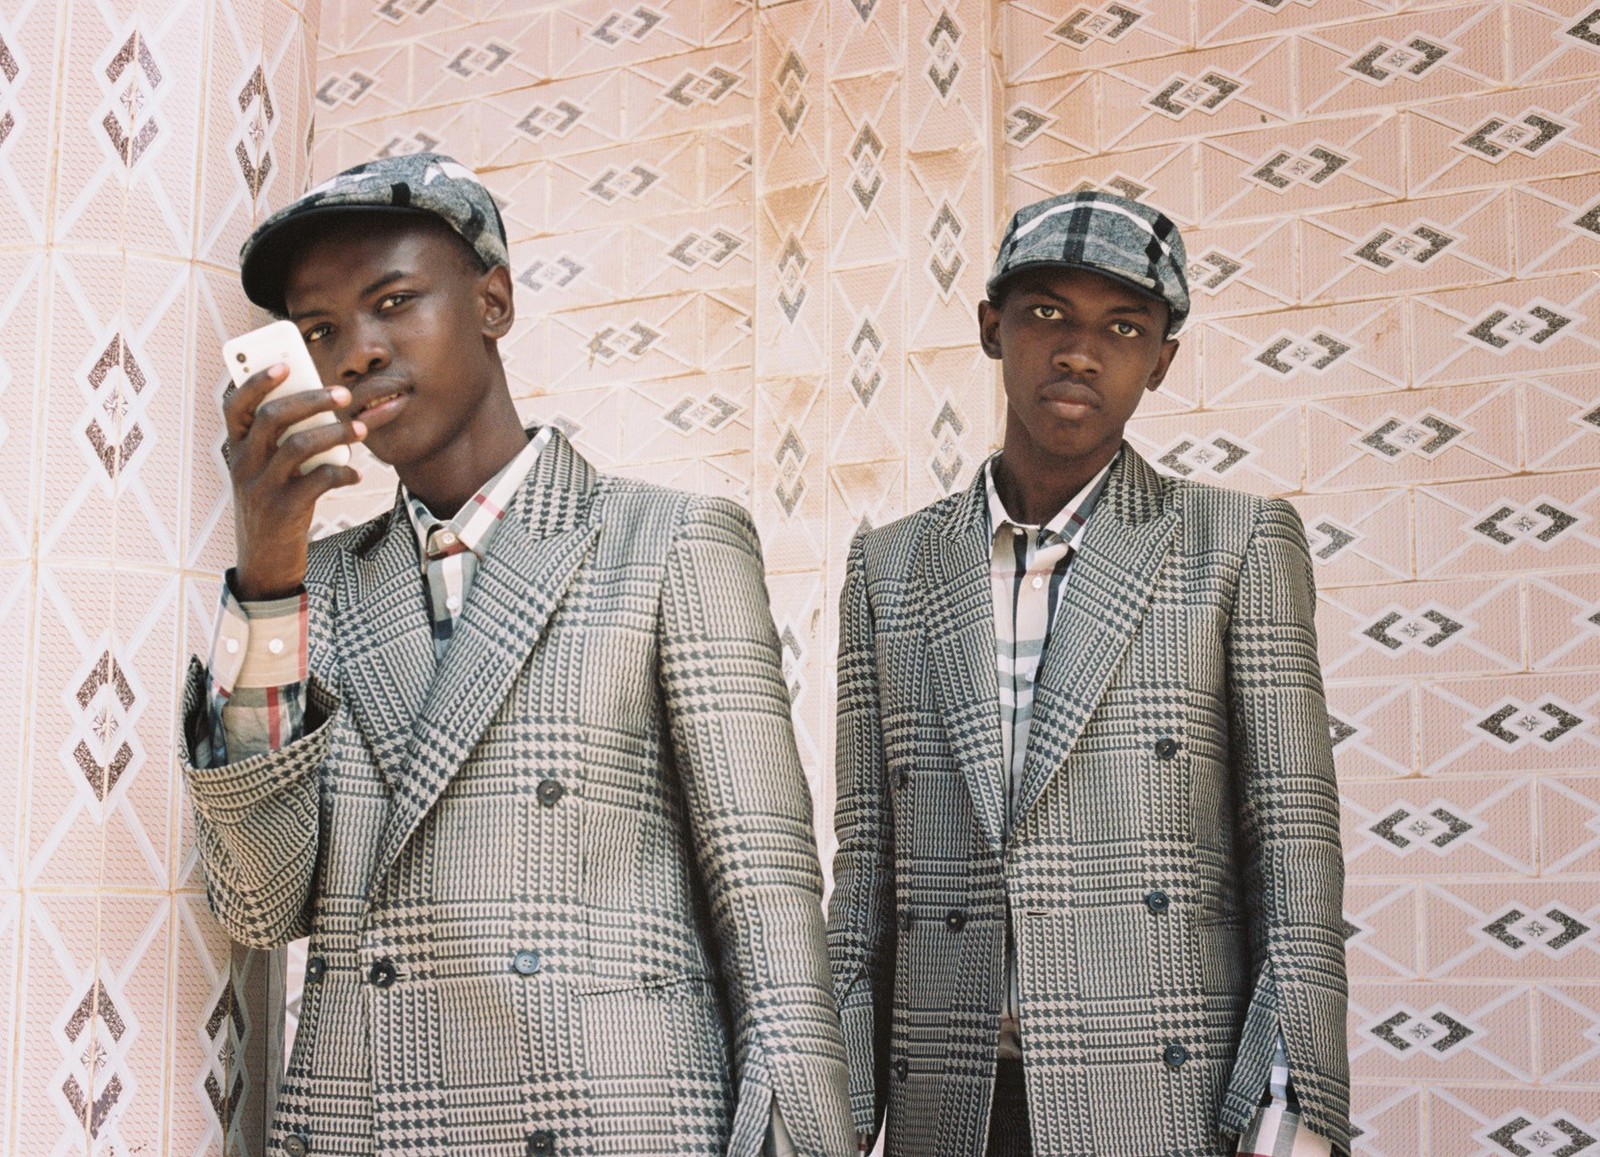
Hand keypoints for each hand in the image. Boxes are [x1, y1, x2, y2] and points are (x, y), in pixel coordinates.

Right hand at [223, 364, 364, 600]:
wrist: (264, 564)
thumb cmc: (273, 507)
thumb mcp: (266, 473)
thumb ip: (283, 443)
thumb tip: (323, 409)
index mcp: (236, 450)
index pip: (235, 405)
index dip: (255, 381)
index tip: (284, 364)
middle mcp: (243, 465)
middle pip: (272, 418)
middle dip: (311, 400)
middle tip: (343, 395)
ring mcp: (261, 488)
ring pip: (298, 446)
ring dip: (335, 433)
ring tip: (360, 431)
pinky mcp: (284, 511)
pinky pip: (318, 479)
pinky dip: (342, 471)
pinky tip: (355, 473)